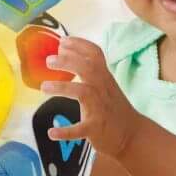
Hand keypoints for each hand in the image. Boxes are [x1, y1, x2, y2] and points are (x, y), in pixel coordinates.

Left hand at [44, 36, 141, 162]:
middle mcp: (103, 89)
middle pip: (88, 68)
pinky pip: (80, 129)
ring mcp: (100, 109)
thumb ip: (89, 71)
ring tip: (43, 87)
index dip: (79, 45)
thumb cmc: (113, 108)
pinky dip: (65, 131)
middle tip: (49, 60)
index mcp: (104, 78)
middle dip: (68, 61)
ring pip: (83, 92)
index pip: (95, 54)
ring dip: (63, 87)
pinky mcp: (96, 128)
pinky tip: (51, 132)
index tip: (62, 41)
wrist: (132, 134)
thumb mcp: (105, 85)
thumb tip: (65, 54)